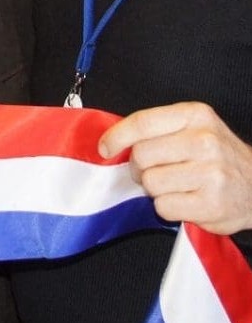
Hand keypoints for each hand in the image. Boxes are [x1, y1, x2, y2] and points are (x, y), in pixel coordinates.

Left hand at [99, 101, 251, 234]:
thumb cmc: (217, 155)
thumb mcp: (194, 126)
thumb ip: (157, 129)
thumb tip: (112, 140)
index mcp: (195, 115)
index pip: (142, 123)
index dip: (116, 136)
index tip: (104, 147)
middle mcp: (204, 141)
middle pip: (141, 156)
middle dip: (138, 167)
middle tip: (152, 171)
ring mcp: (211, 174)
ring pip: (151, 183)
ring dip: (154, 189)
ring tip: (174, 186)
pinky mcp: (212, 205)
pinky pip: (164, 207)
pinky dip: (167, 207)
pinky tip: (185, 200)